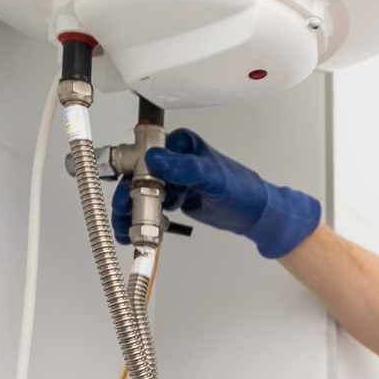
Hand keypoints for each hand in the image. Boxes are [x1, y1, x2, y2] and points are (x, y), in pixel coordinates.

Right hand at [111, 128, 320, 257]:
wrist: (253, 213)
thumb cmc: (241, 190)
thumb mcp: (214, 178)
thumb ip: (186, 167)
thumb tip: (155, 159)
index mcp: (181, 145)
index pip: (146, 152)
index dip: (135, 171)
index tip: (132, 191)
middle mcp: (172, 158)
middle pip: (137, 174)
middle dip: (128, 196)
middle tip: (124, 214)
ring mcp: (170, 178)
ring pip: (140, 192)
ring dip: (130, 212)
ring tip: (127, 231)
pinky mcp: (172, 196)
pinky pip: (150, 206)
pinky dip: (141, 220)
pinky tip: (135, 234)